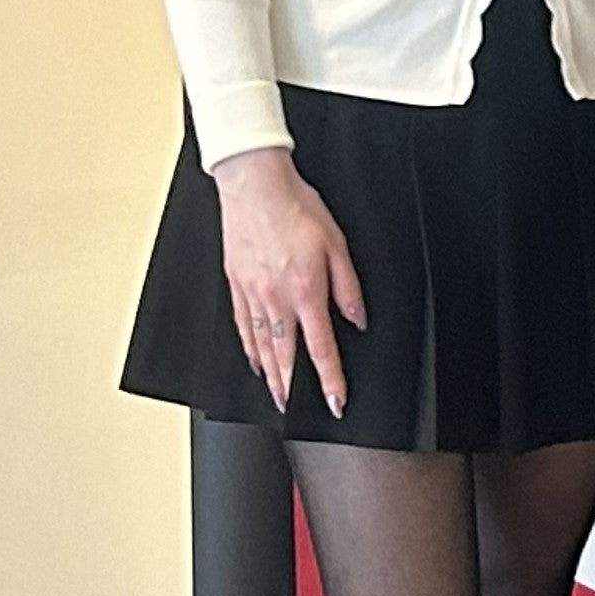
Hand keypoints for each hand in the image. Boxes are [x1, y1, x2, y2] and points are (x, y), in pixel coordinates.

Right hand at [213, 145, 363, 414]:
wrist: (254, 185)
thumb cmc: (296, 207)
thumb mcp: (337, 244)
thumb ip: (349, 287)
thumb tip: (357, 319)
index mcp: (305, 290)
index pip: (321, 348)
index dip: (330, 379)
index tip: (336, 401)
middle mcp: (276, 298)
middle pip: (285, 356)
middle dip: (292, 388)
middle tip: (296, 410)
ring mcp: (252, 294)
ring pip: (261, 345)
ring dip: (270, 374)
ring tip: (276, 394)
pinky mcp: (236, 284)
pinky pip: (243, 325)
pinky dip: (249, 348)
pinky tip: (254, 359)